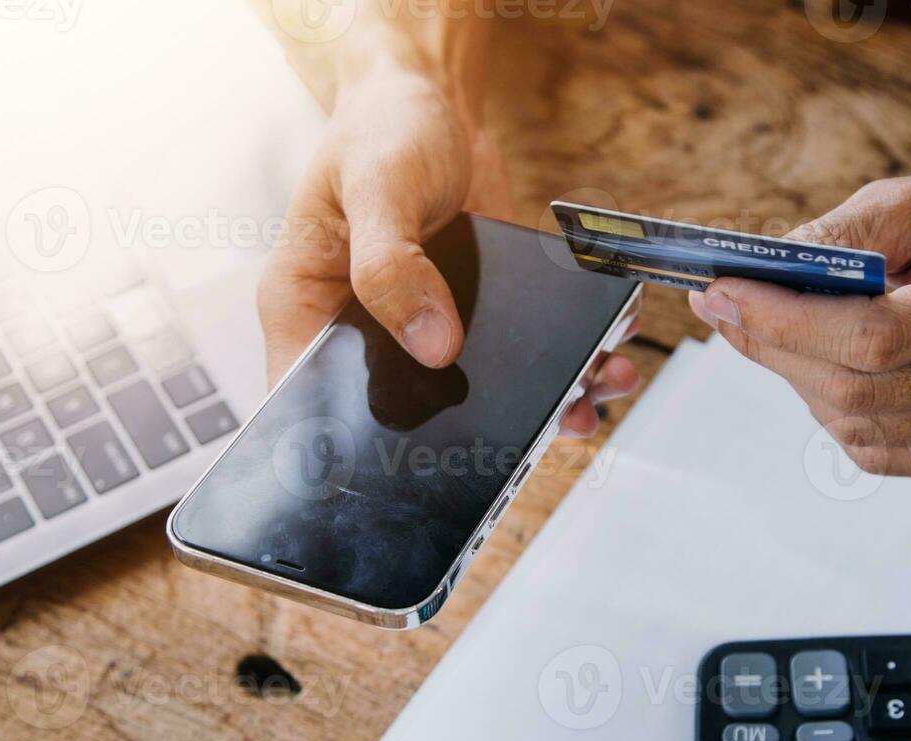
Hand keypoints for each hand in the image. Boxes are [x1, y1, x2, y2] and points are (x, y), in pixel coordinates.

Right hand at [257, 65, 637, 435]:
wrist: (431, 98)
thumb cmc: (380, 130)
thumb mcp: (377, 187)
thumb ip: (392, 265)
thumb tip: (433, 345)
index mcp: (308, 311)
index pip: (309, 405)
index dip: (351, 451)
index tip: (415, 472)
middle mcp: (364, 333)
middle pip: (407, 415)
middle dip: (475, 434)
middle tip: (536, 433)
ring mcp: (422, 330)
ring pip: (473, 396)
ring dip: (540, 402)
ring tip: (590, 398)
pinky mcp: (475, 317)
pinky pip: (516, 357)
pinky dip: (563, 362)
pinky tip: (602, 357)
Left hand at [688, 167, 910, 481]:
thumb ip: (837, 237)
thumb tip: (750, 279)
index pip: (877, 335)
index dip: (786, 321)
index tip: (722, 294)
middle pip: (860, 390)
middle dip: (776, 350)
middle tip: (729, 310)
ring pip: (861, 429)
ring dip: (804, 381)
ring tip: (791, 332)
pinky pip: (884, 452)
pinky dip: (841, 412)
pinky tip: (839, 368)